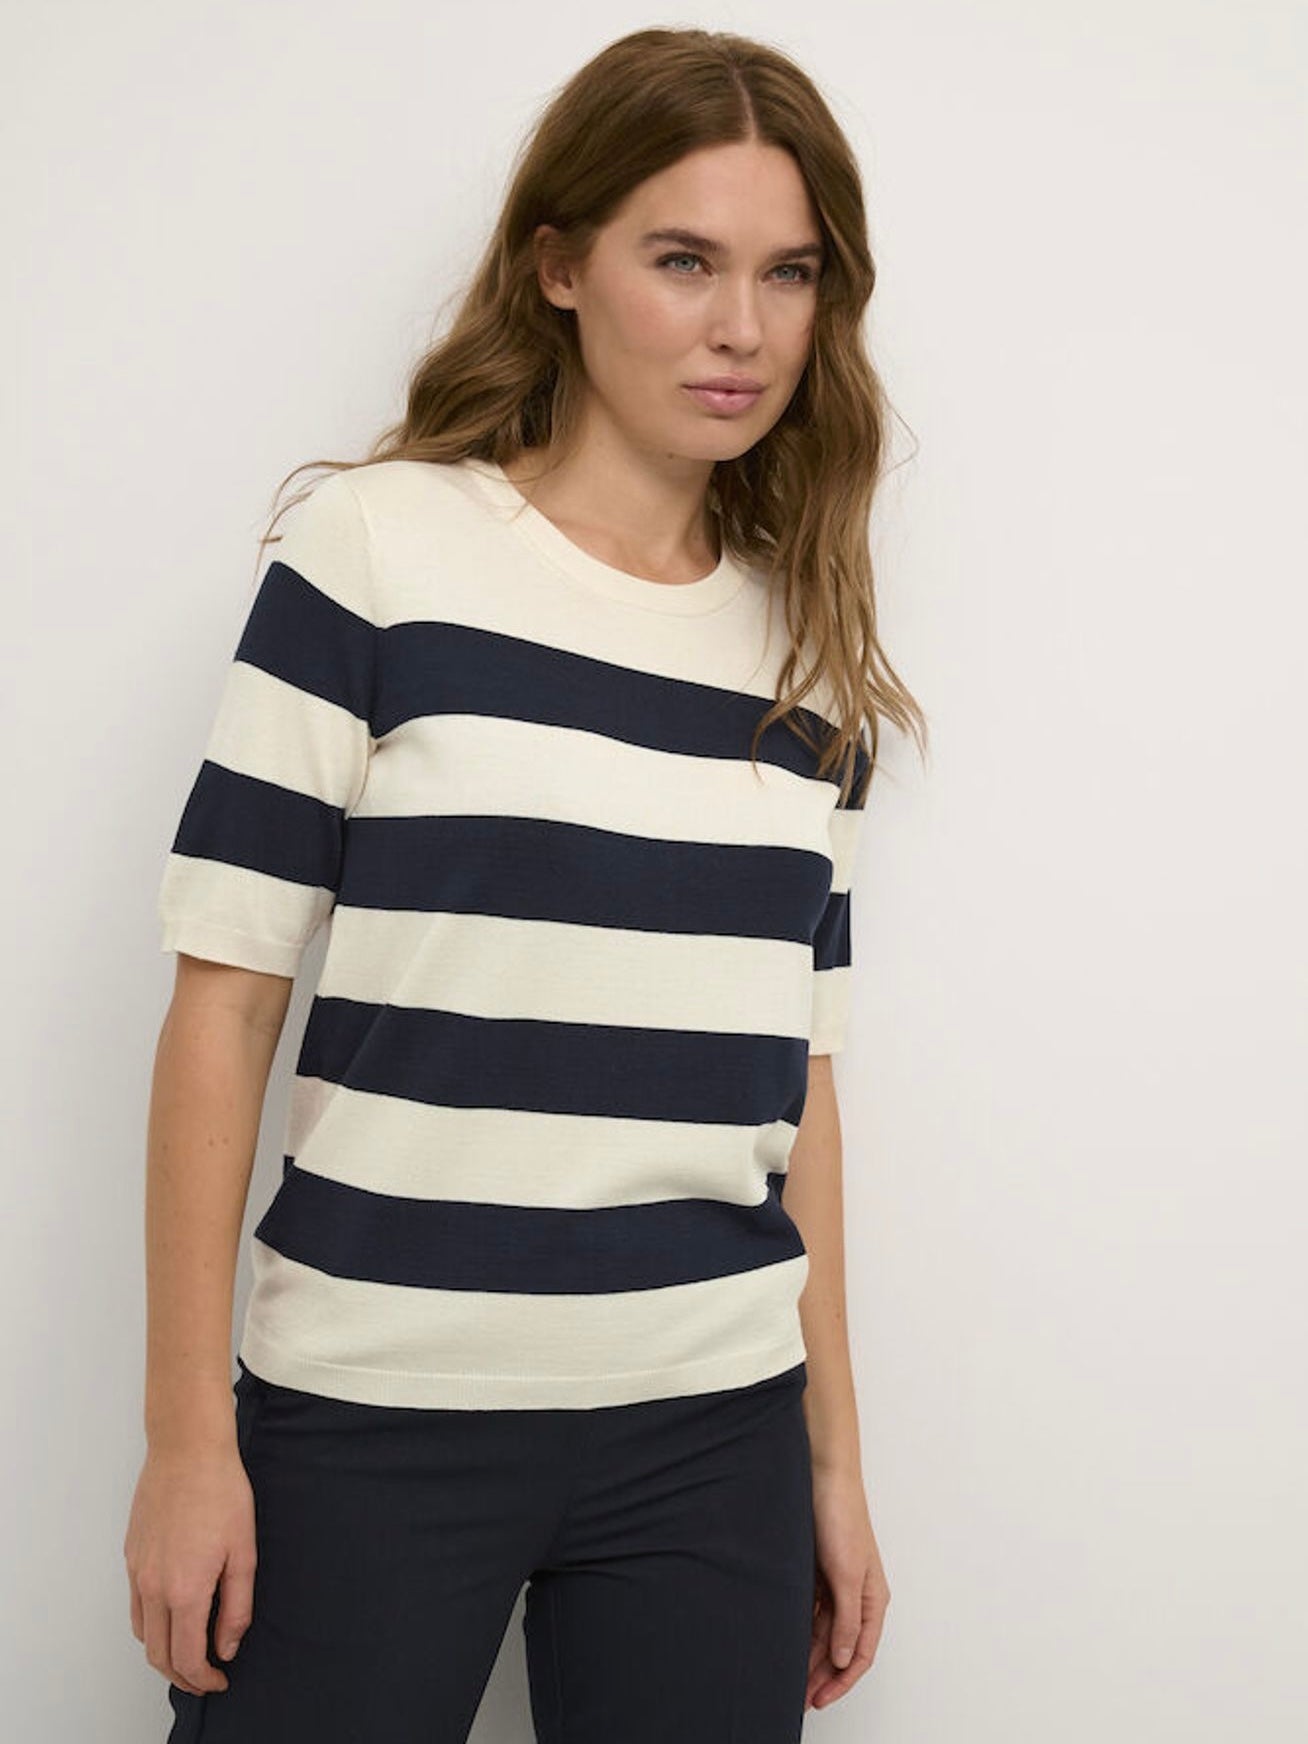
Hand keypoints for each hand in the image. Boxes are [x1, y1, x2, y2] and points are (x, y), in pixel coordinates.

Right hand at [123, 1442, 256, 1695]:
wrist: (187, 1450)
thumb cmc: (221, 1492)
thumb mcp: (243, 1551)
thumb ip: (236, 1606)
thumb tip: (227, 1647)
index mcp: (184, 1590)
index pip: (187, 1658)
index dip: (203, 1679)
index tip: (220, 1680)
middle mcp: (153, 1588)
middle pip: (158, 1655)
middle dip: (181, 1676)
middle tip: (205, 1677)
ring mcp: (138, 1572)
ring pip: (142, 1634)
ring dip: (162, 1653)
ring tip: (190, 1651)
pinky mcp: (131, 1557)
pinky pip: (135, 1606)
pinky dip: (150, 1625)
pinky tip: (172, 1615)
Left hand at [805, 1463, 889, 1710]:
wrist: (822, 1476)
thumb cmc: (842, 1516)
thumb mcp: (846, 1574)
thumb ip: (846, 1618)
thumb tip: (845, 1659)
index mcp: (873, 1599)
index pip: (860, 1654)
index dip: (841, 1681)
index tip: (820, 1699)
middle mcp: (856, 1596)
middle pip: (840, 1647)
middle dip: (822, 1674)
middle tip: (799, 1697)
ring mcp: (836, 1584)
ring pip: (823, 1632)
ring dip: (809, 1655)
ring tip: (788, 1677)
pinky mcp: (817, 1572)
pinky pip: (809, 1612)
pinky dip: (800, 1630)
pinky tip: (785, 1643)